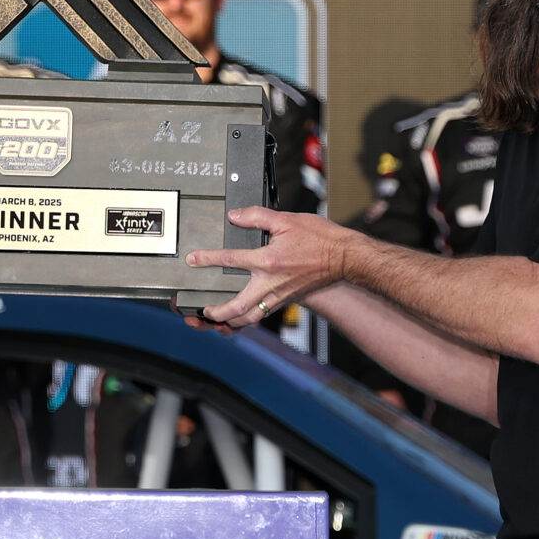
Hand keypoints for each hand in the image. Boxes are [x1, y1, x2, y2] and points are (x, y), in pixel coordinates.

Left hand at [183, 207, 356, 328]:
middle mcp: (271, 283)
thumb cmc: (321, 239)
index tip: (193, 260)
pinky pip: (262, 315)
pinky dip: (247, 320)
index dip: (207, 259)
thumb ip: (256, 216)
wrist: (345, 257)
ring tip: (213, 322)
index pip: (230, 260)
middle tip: (200, 310)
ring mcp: (279, 295)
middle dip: (215, 311)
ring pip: (250, 317)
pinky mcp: (286, 299)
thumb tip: (234, 216)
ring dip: (229, 322)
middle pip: (237, 306)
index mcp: (268, 261)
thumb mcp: (286, 220)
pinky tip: (238, 320)